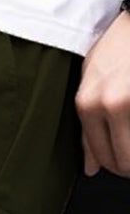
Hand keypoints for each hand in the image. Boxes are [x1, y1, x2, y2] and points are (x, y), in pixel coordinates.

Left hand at [75, 8, 129, 177]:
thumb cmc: (118, 45)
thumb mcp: (91, 82)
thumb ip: (88, 127)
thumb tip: (90, 168)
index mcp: (88, 103)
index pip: (98, 154)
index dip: (111, 166)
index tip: (119, 166)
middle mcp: (110, 104)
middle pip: (121, 159)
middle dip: (128, 165)